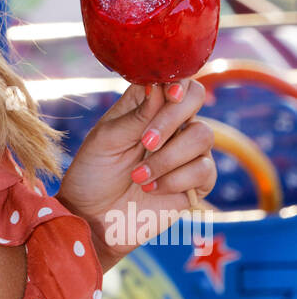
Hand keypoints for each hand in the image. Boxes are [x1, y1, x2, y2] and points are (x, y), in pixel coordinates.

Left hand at [55, 78, 216, 267]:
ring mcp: (184, 152)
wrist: (92, 219)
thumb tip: (160, 86)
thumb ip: (135, 116)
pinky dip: (177, 179)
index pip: (171, 79)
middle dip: (173, 119)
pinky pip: (205, 170)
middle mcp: (169, 124)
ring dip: (169, 157)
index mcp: (144, 106)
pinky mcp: (194, 182)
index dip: (176, 81)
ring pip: (203, 135)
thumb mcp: (105, 141)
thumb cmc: (92, 175)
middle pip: (196, 99)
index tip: (169, 94)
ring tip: (138, 176)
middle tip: (146, 142)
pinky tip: (151, 188)